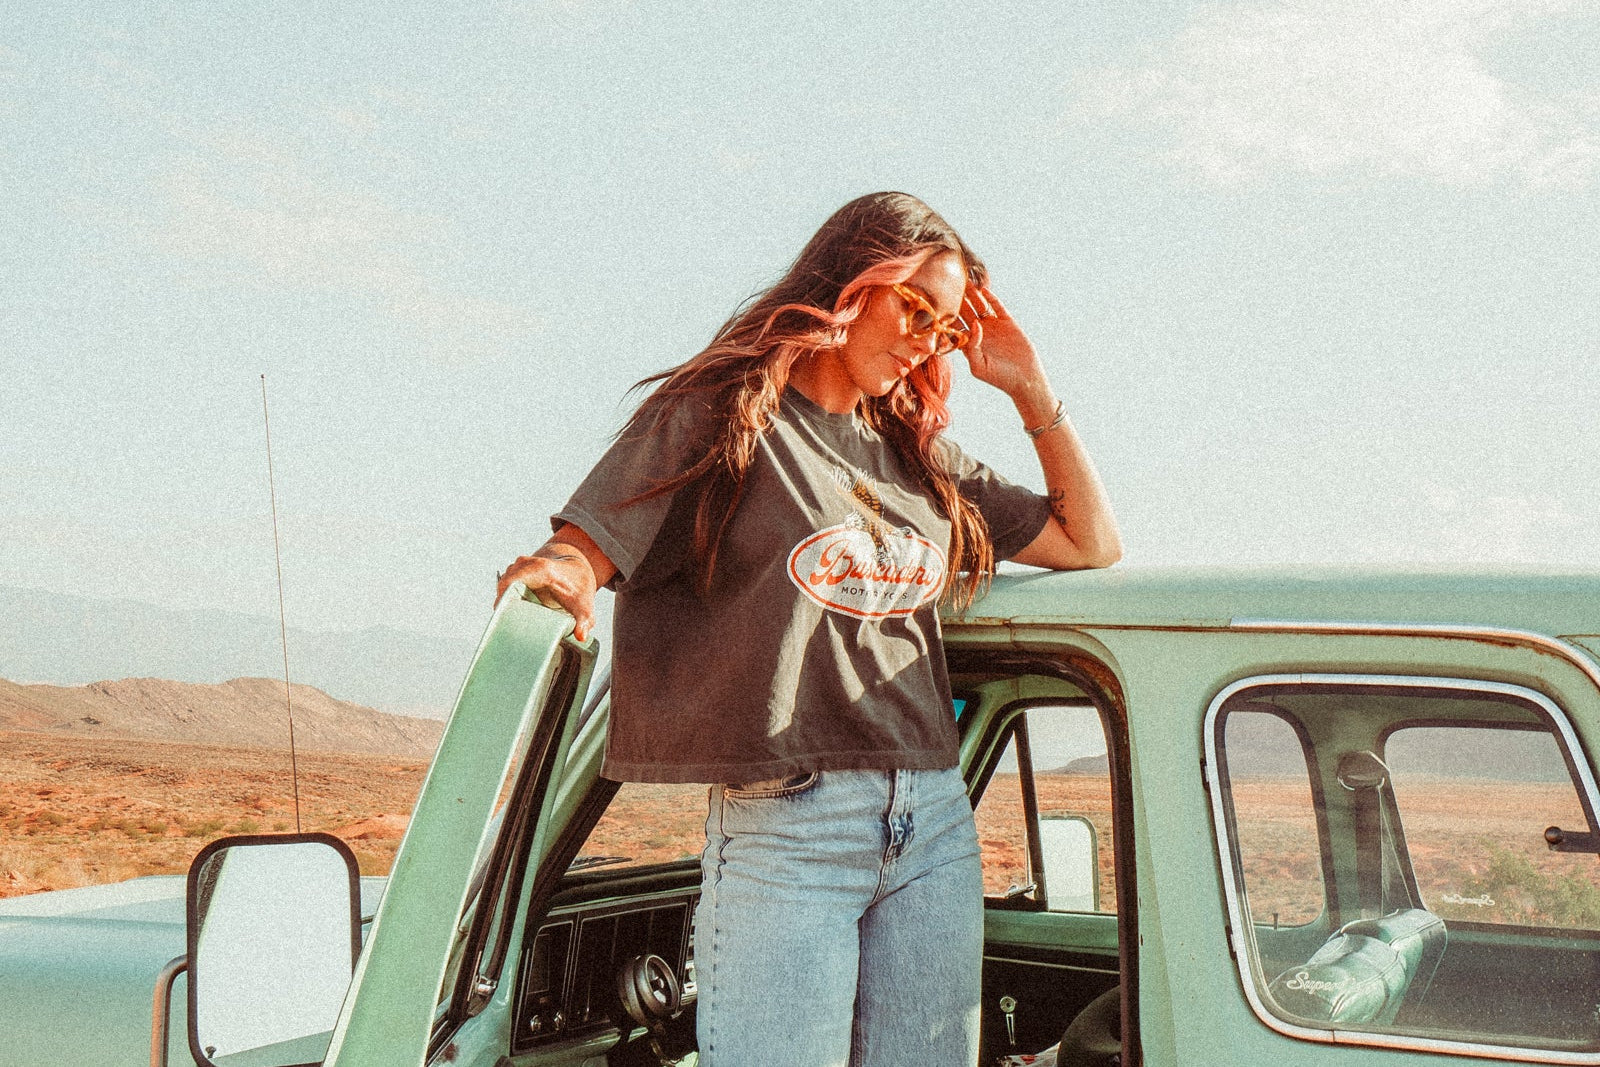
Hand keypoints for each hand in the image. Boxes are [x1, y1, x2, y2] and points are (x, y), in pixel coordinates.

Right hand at [495, 544, 599, 641]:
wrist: (577, 571)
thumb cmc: (579, 588)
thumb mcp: (584, 606)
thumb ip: (584, 621)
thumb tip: (581, 637)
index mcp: (540, 569)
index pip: (510, 582)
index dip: (503, 600)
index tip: (502, 619)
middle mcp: (526, 563)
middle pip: (504, 587)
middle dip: (504, 607)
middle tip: (508, 627)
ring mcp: (519, 566)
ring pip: (503, 588)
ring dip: (506, 604)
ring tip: (512, 623)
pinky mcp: (515, 571)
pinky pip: (505, 587)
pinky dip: (508, 600)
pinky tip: (515, 614)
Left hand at [959, 286, 1053, 419]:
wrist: (1024, 377)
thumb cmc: (998, 377)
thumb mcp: (979, 366)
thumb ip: (971, 348)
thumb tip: (972, 326)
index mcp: (969, 342)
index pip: (954, 325)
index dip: (946, 315)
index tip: (936, 304)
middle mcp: (979, 332)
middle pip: (964, 311)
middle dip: (957, 299)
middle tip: (947, 284)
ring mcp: (993, 325)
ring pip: (979, 306)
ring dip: (972, 295)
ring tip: (964, 281)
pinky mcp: (1007, 321)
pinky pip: (997, 306)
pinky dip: (991, 298)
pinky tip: (983, 288)